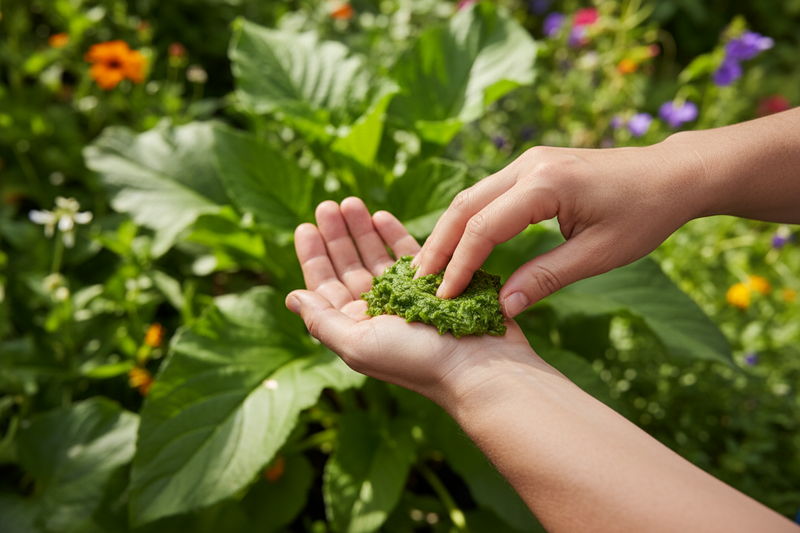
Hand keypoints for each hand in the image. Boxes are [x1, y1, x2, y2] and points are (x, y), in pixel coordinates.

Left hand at [285, 197, 541, 404]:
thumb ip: (322, 320)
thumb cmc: (417, 360)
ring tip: (352, 203)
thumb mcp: (358, 344)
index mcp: (356, 327)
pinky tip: (382, 216)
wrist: (479, 368)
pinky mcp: (436, 283)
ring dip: (363, 230)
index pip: (325, 286)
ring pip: (377, 256)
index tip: (305, 227)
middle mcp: (379, 312)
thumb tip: (292, 296)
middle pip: (350, 266)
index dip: (314, 256)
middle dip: (338, 235)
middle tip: (329, 205)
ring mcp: (408, 296)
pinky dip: (394, 235)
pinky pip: (409, 254)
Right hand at [413, 143, 701, 316]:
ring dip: (449, 233)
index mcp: (546, 184)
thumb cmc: (644, 215)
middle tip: (418, 283)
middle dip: (438, 246)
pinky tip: (459, 247)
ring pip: (471, 197)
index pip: (484, 227)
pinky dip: (469, 222)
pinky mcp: (532, 167)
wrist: (672, 175)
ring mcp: (528, 162)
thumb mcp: (599, 255)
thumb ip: (546, 278)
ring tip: (431, 269)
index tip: (443, 298)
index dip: (459, 265)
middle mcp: (529, 166)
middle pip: (465, 205)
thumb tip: (502, 307)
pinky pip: (488, 195)